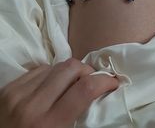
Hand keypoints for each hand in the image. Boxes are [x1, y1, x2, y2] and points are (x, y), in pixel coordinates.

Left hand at [0, 58, 118, 127]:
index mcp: (49, 124)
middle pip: (71, 68)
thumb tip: (97, 93)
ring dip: (67, 72)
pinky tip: (50, 86)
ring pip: (55, 66)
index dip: (104, 81)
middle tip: (90, 80)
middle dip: (86, 71)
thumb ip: (78, 117)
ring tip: (69, 83)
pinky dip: (50, 74)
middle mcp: (32, 105)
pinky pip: (38, 69)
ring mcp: (18, 93)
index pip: (84, 89)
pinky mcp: (9, 87)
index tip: (112, 82)